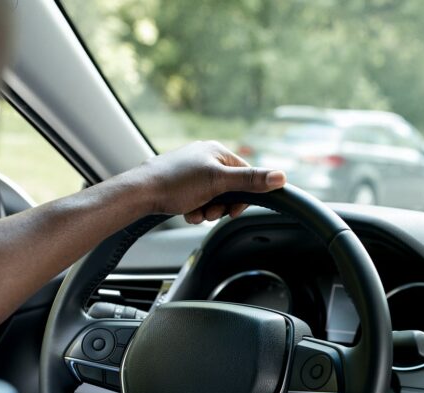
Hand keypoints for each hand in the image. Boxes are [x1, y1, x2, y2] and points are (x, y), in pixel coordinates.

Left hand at [125, 140, 286, 222]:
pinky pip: (199, 201)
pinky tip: (185, 211)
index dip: (243, 196)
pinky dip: (195, 210)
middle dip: (221, 205)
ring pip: (215, 198)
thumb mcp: (218, 182)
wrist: (141, 193)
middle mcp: (206, 158)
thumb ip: (251, 180)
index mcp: (217, 151)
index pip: (246, 174)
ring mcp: (193, 171)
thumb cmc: (176, 182)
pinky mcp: (182, 184)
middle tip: (210, 210)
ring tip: (195, 210)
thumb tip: (281, 177)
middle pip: (230, 189)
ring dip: (207, 210)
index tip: (232, 209)